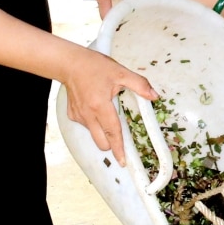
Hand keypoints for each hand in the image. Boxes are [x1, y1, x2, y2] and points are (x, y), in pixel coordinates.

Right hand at [58, 45, 156, 160]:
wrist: (69, 64)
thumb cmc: (93, 66)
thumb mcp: (120, 72)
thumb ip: (139, 84)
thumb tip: (154, 96)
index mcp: (100, 106)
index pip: (112, 132)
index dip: (119, 148)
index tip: (123, 161)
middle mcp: (88, 115)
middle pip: (102, 142)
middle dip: (112, 142)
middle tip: (118, 130)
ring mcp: (78, 116)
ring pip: (94, 134)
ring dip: (102, 130)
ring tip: (105, 108)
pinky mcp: (72, 115)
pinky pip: (86, 125)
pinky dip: (93, 121)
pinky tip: (94, 105)